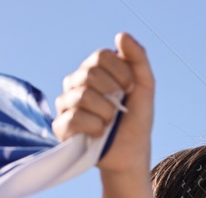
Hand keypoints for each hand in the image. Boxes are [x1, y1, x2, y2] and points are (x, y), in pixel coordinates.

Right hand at [52, 32, 154, 173]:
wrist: (131, 154)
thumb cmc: (136, 120)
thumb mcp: (144, 86)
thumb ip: (138, 58)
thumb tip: (120, 35)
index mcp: (93, 71)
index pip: (101, 56)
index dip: (121, 72)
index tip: (131, 89)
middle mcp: (75, 84)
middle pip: (90, 74)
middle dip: (113, 92)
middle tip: (120, 109)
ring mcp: (65, 105)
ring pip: (82, 96)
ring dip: (106, 112)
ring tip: (110, 123)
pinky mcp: (61, 127)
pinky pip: (73, 118)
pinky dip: (94, 126)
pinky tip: (100, 133)